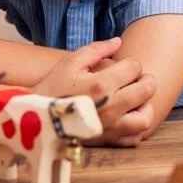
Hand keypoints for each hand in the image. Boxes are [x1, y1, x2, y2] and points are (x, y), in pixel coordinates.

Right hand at [33, 37, 156, 141]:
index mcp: (100, 84)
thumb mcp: (69, 63)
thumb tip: (118, 41)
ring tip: (136, 100)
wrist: (35, 118)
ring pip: (145, 117)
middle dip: (146, 80)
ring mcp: (111, 127)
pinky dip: (136, 128)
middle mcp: (110, 107)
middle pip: (146, 90)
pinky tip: (127, 117)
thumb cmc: (51, 88)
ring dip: (145, 106)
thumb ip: (96, 50)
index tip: (124, 66)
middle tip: (138, 79)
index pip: (134, 68)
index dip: (132, 63)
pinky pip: (134, 138)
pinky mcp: (108, 141)